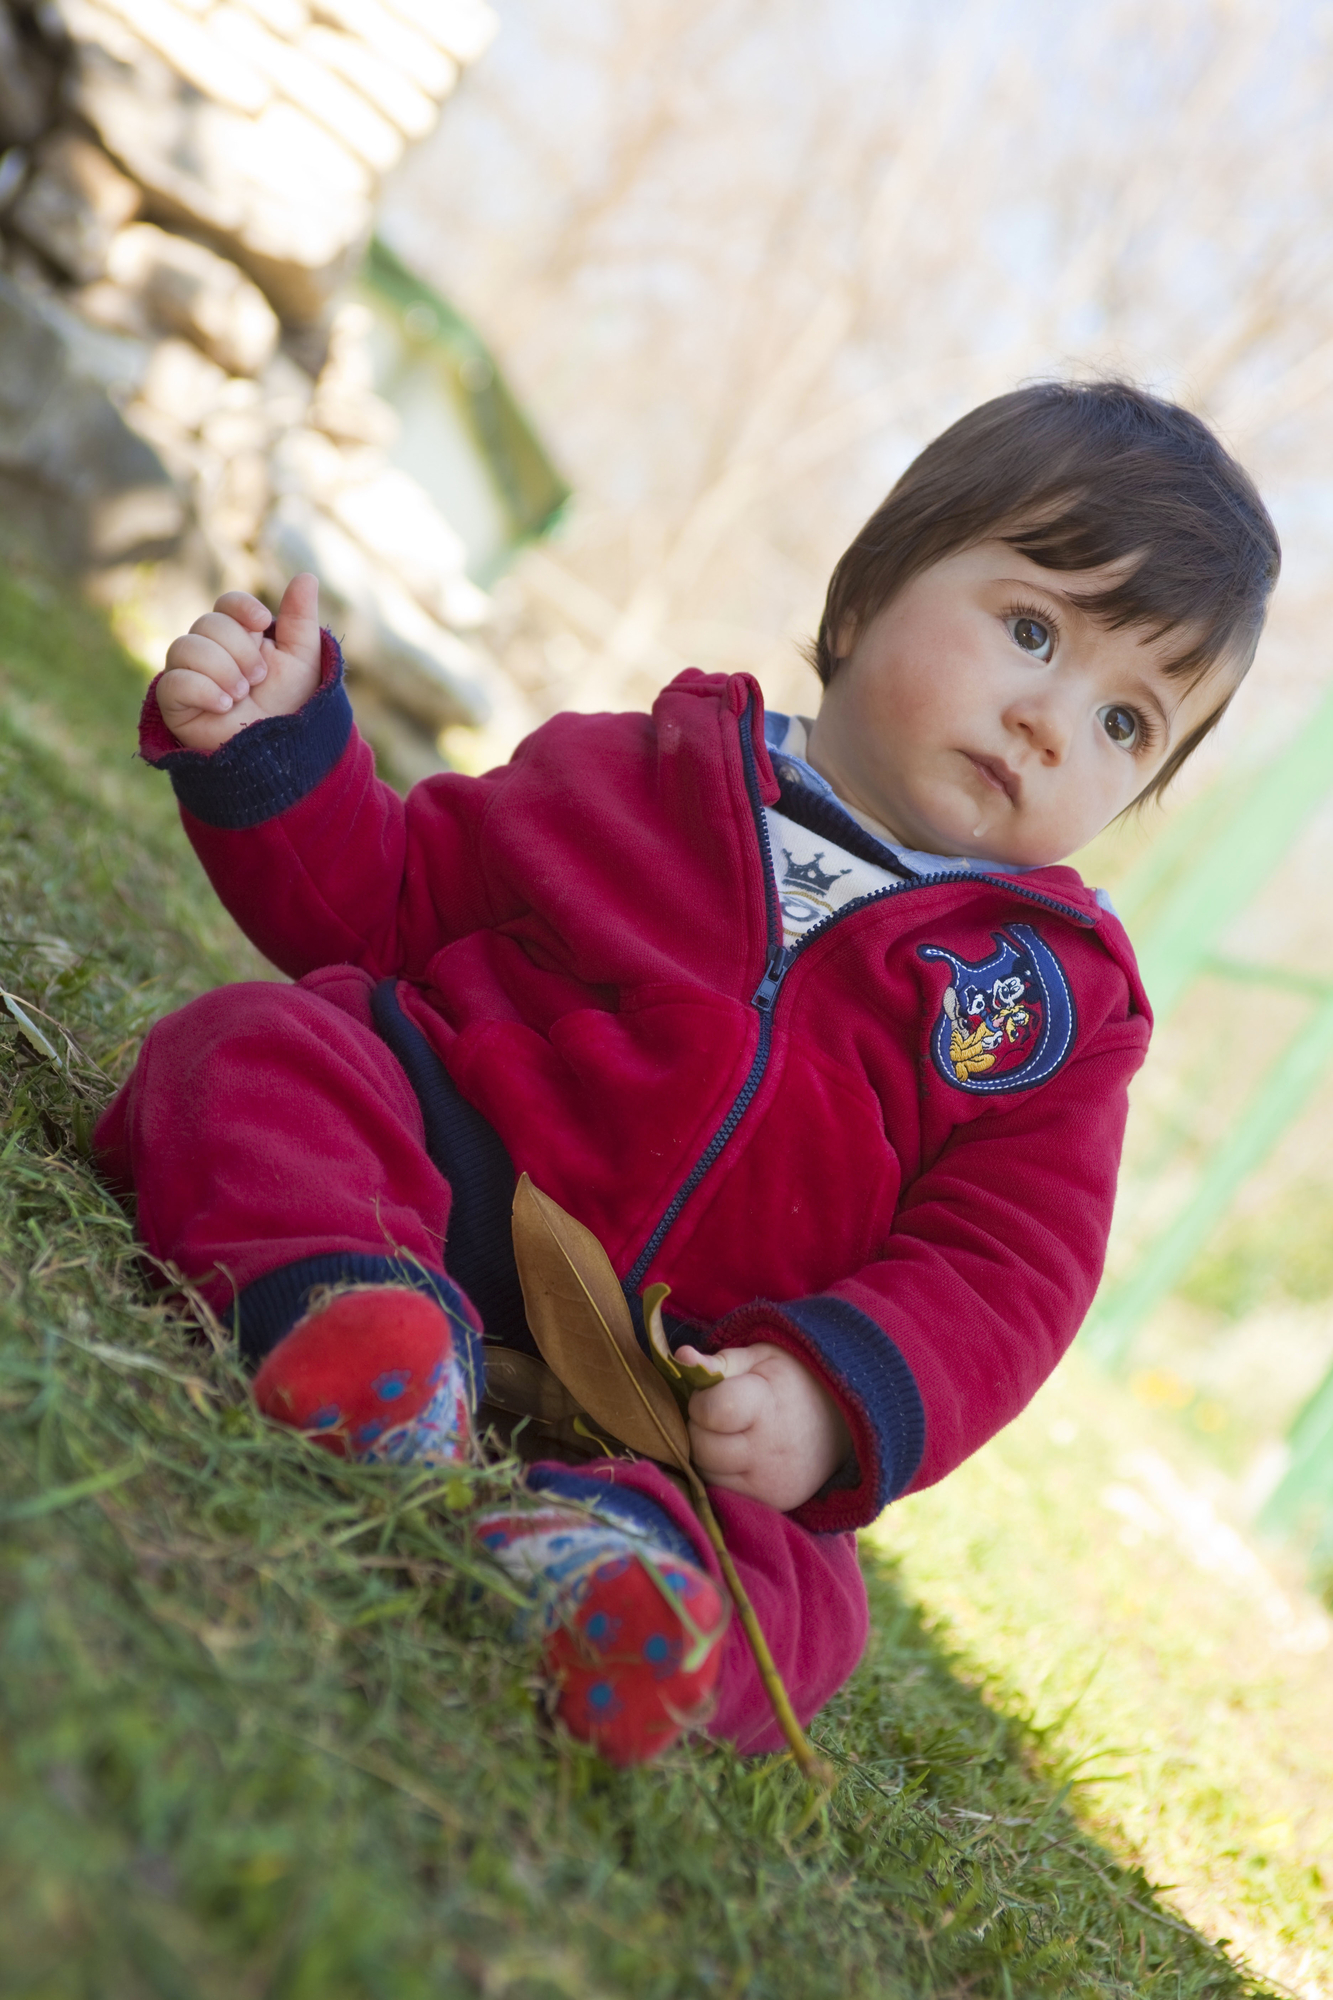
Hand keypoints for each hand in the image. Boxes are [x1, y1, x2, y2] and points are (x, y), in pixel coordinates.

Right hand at [157, 573, 321, 750]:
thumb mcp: (302, 660)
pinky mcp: (173, 703)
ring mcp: (188, 674)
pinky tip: (223, 706)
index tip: (262, 622)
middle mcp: (208, 650)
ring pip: (185, 647)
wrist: (279, 750)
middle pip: (207, 623)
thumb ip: (300, 619)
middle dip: (240, 651)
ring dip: (222, 671)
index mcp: (238, 635)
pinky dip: (202, 690)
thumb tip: (306, 576)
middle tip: (257, 680)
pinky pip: (173, 682)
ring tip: (241, 696)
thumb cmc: (290, 706)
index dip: (240, 607)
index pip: (226, 603)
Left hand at [676, 1341, 852, 1512]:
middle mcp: (768, 1452)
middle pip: (700, 1446)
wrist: (843, 1423)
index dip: (703, 1400)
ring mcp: (770, 1484)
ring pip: (706, 1473)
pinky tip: (741, 1456)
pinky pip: (723, 1491)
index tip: (718, 1393)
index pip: (709, 1411)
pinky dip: (723, 1474)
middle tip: (723, 1416)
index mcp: (766, 1407)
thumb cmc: (793, 1382)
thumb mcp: (761, 1358)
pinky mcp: (771, 1505)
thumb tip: (681, 1358)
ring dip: (709, 1453)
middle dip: (701, 1427)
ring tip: (734, 1434)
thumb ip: (719, 1361)